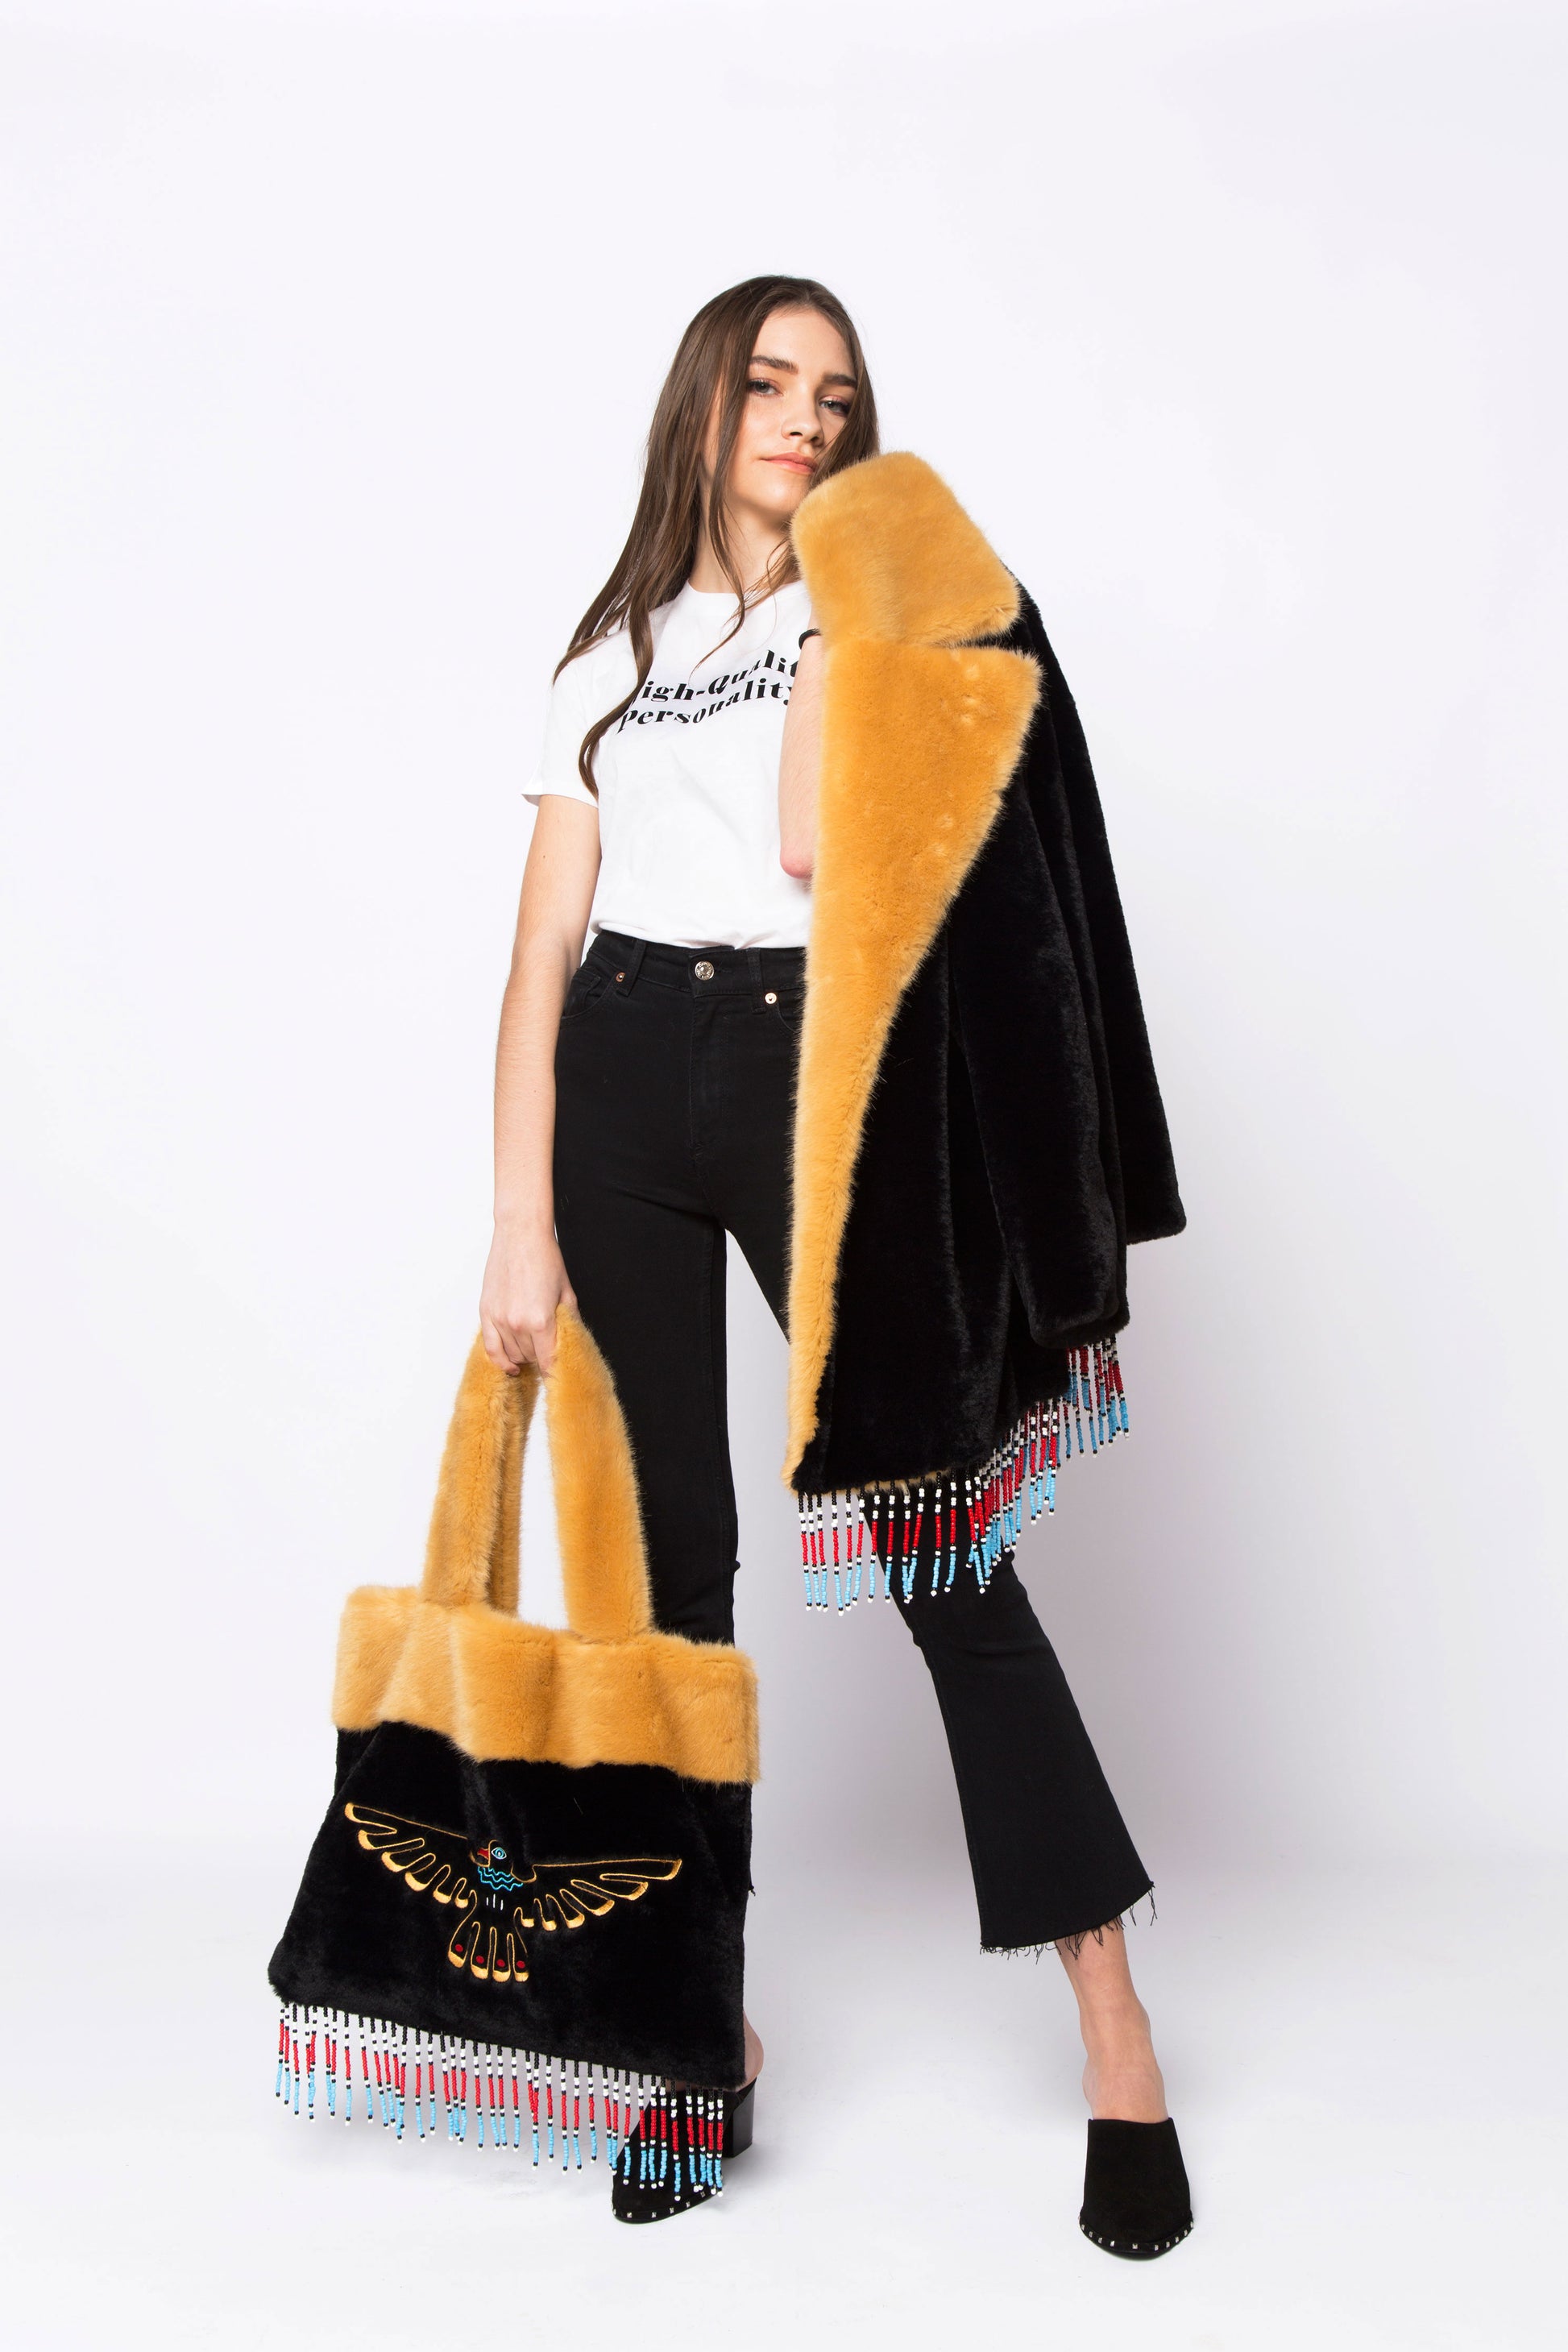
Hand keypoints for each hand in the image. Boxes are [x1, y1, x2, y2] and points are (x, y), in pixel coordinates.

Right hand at [480, 1219, 576, 1374]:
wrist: (520, 1235)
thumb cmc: (545, 1259)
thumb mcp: (567, 1293)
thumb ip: (568, 1323)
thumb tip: (570, 1345)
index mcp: (541, 1320)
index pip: (549, 1361)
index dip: (556, 1372)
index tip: (562, 1379)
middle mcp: (517, 1324)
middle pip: (531, 1359)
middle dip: (542, 1358)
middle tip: (549, 1352)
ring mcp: (498, 1319)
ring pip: (512, 1355)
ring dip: (524, 1356)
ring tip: (533, 1349)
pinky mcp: (485, 1313)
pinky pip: (491, 1348)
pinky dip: (500, 1360)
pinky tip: (510, 1366)